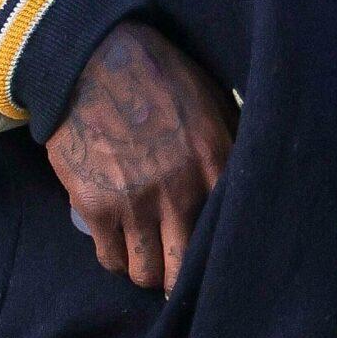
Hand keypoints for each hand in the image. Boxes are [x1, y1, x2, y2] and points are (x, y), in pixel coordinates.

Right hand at [46, 21, 234, 292]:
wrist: (88, 58)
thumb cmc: (154, 76)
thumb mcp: (209, 99)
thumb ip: (229, 143)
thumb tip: (248, 179)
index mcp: (215, 161)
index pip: (228, 233)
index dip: (220, 252)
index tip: (214, 259)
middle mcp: (180, 190)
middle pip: (187, 269)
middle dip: (182, 278)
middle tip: (178, 275)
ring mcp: (136, 201)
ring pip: (147, 272)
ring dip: (148, 269)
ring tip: (148, 256)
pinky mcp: (95, 205)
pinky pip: (110, 259)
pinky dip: (115, 258)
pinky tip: (120, 244)